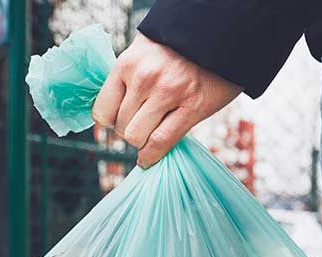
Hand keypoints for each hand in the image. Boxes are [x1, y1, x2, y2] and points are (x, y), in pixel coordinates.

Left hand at [92, 34, 241, 167]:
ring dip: (141, 141)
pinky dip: (151, 155)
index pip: (102, 111)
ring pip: (137, 137)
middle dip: (129, 130)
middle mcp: (144, 78)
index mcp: (127, 64)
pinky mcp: (192, 106)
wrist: (219, 33)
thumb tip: (110, 114)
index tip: (117, 121)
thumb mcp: (142, 52)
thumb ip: (126, 79)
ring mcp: (168, 92)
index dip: (109, 121)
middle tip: (142, 124)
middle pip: (120, 127)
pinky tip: (148, 158)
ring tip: (151, 132)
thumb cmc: (176, 47)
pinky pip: (161, 142)